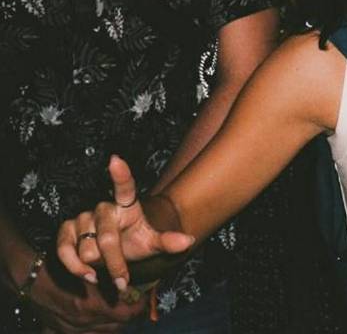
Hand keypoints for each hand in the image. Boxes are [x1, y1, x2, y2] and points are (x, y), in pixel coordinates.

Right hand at [27, 258, 145, 333]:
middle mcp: (84, 321)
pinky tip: (102, 323)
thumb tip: (130, 285)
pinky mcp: (62, 332)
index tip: (144, 298)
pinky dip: (98, 331)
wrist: (32, 277)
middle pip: (119, 326)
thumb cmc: (62, 267)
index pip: (129, 314)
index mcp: (93, 305)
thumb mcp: (90, 268)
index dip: (140, 306)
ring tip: (122, 314)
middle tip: (136, 306)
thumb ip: (111, 279)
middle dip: (130, 316)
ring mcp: (72, 330)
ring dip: (116, 325)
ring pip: (106, 333)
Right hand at [56, 156, 193, 291]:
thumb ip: (168, 241)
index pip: (125, 188)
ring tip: (105, 271)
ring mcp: (83, 218)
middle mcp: (103, 208)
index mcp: (126, 205)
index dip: (120, 175)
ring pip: (87, 250)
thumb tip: (189, 241)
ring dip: (97, 267)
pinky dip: (75, 268)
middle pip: (108, 238)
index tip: (116, 160)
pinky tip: (87, 275)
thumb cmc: (134, 242)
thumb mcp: (152, 243)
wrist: (114, 254)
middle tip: (123, 279)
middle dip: (116, 264)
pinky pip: (64, 251)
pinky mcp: (66, 231)